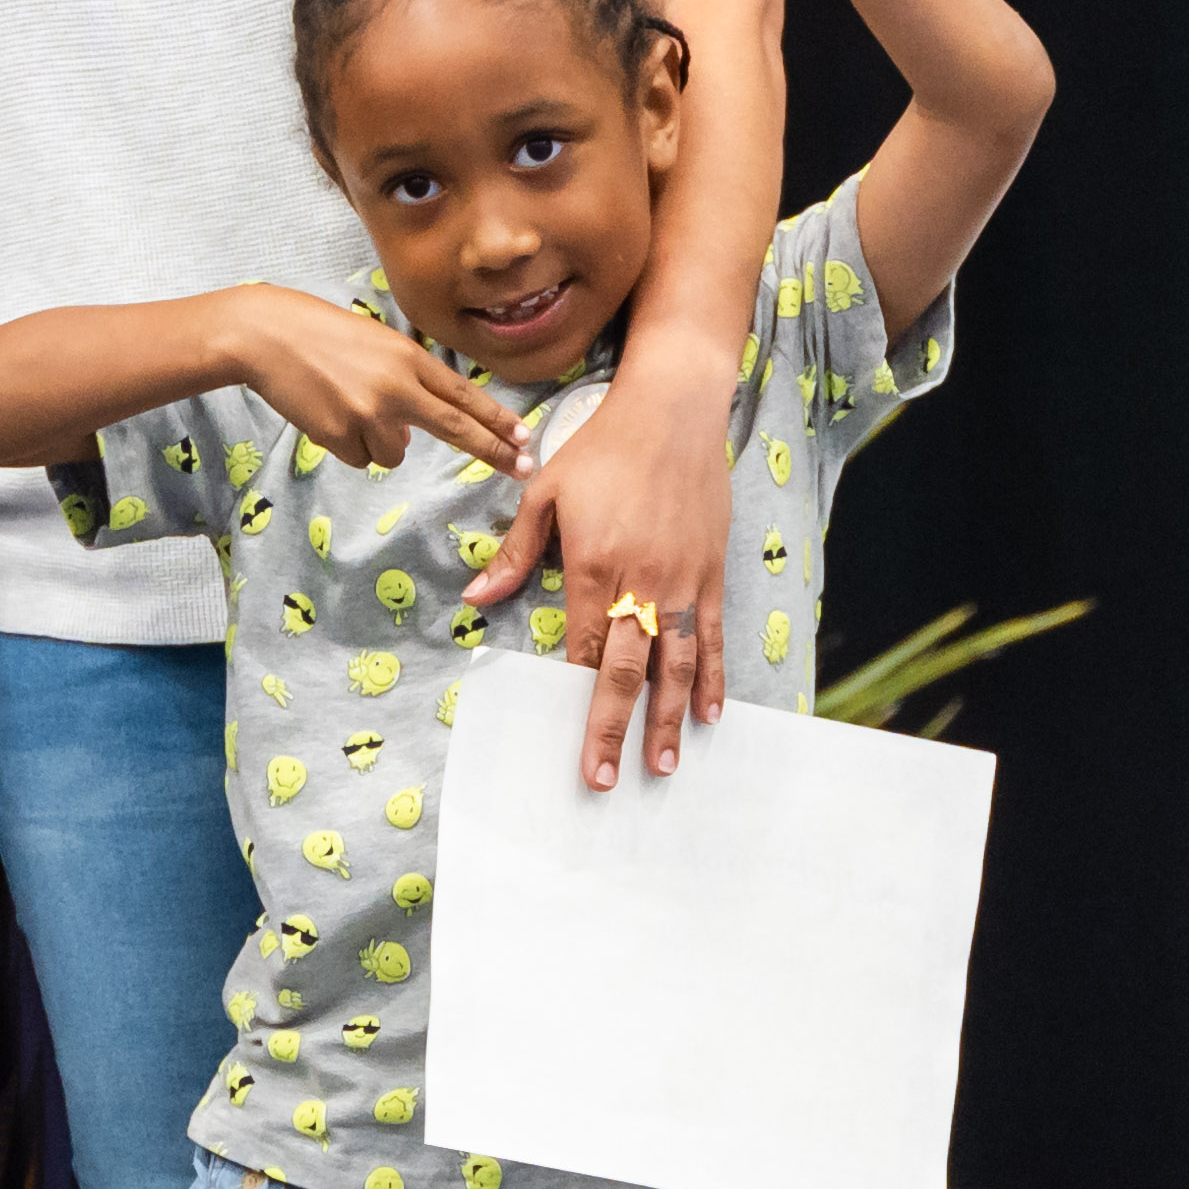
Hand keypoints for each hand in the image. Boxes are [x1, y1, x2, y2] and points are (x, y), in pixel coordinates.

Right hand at [226, 286, 525, 490]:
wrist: (265, 336)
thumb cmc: (319, 332)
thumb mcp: (375, 343)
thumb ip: (404, 381)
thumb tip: (412, 435)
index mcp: (407, 357)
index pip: (463, 394)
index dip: (496, 419)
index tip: (525, 438)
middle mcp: (395, 387)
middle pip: (455, 428)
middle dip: (492, 451)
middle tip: (522, 470)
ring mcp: (367, 414)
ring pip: (396, 454)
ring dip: (378, 442)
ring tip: (347, 406)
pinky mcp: (338, 437)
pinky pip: (359, 459)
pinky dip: (347, 444)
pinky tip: (326, 413)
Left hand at [463, 360, 733, 788]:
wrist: (673, 410)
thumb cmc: (603, 448)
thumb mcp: (545, 491)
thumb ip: (517, 551)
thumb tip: (477, 596)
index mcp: (594, 566)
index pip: (584, 650)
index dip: (577, 701)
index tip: (571, 744)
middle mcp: (640, 582)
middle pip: (626, 672)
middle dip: (615, 730)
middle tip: (606, 778)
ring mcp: (681, 582)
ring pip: (675, 665)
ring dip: (667, 720)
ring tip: (662, 765)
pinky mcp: (711, 574)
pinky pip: (711, 637)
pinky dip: (710, 678)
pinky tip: (708, 714)